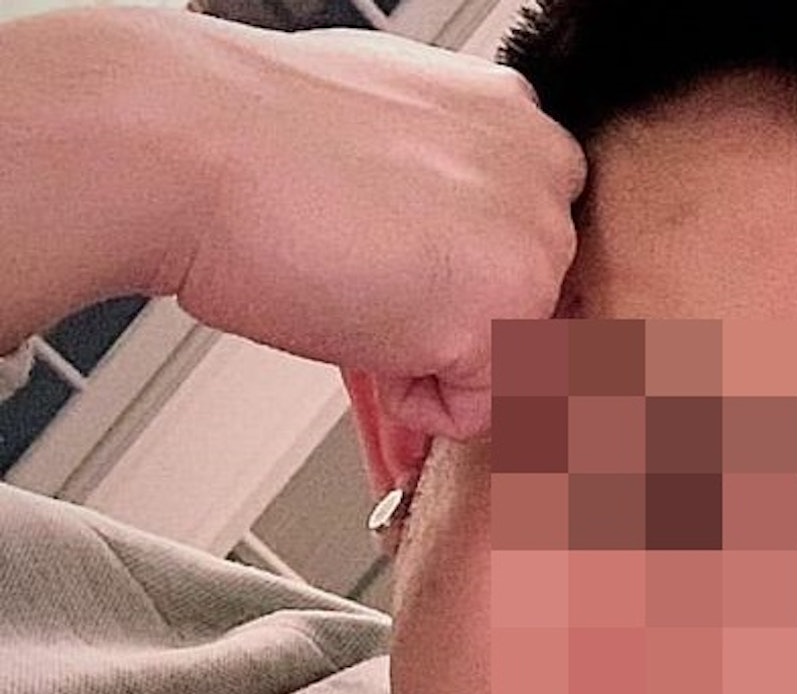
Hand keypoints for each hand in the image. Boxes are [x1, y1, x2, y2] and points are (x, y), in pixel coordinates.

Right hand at [163, 19, 585, 441]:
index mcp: (509, 114)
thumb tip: (453, 270)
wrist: (192, 148)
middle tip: (374, 299)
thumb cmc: (253, 146)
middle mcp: (539, 167)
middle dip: (458, 335)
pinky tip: (358, 326)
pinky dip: (411, 403)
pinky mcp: (502, 313)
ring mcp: (532, 241)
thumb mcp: (380, 147)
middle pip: (536, 316)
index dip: (471, 294)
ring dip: (431, 362)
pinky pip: (477, 412)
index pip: (536, 248)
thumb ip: (442, 201)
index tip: (422, 298)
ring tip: (356, 297)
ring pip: (509, 365)